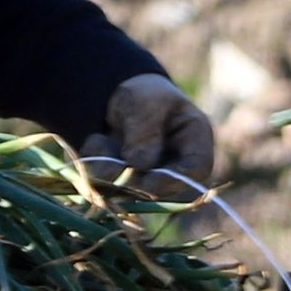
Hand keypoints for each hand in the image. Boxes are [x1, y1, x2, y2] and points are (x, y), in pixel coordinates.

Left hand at [89, 72, 218, 182]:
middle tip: (105, 158)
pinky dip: (94, 166)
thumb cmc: (146, 97)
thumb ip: (145, 130)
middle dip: (130, 179)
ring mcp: (151, 184)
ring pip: (128, 193)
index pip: (196, 170)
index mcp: (195, 143)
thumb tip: (138, 165)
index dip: (172, 180)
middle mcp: (177, 170)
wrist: (120, 99)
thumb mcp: (147, 102)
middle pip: (160, 190)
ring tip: (99, 139)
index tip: (145, 181)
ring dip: (107, 169)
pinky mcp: (125, 189)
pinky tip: (96, 142)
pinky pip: (105, 188)